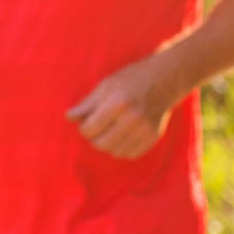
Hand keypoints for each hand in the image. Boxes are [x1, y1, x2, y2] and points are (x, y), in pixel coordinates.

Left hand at [66, 58, 182, 158]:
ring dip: (108, 145)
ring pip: (115, 152)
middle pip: (101, 144)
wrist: (166, 79)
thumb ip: (87, 103)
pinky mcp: (153, 137)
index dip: (83, 128)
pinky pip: (130, 154)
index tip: (86, 122)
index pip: (90, 129)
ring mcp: (145, 130)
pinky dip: (122, 149)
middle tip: (96, 128)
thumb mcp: (106, 85)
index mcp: (117, 103)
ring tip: (109, 132)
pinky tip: (122, 136)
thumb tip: (68, 117)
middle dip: (94, 138)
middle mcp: (132, 119)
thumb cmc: (132, 79)